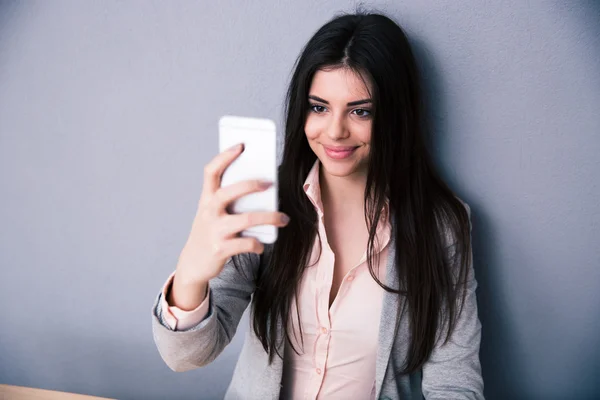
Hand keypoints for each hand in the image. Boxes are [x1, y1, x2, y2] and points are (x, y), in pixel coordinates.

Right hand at [176, 143, 289, 284]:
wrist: (193, 264)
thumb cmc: (209, 233)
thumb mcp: (212, 214)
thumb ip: (230, 202)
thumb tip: (263, 189)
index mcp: (206, 199)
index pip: (211, 172)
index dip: (224, 157)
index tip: (241, 146)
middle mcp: (208, 212)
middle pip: (229, 192)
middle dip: (251, 185)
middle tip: (270, 184)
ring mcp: (214, 231)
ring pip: (246, 219)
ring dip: (269, 217)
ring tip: (283, 219)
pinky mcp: (221, 249)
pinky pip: (246, 243)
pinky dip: (258, 244)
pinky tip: (262, 244)